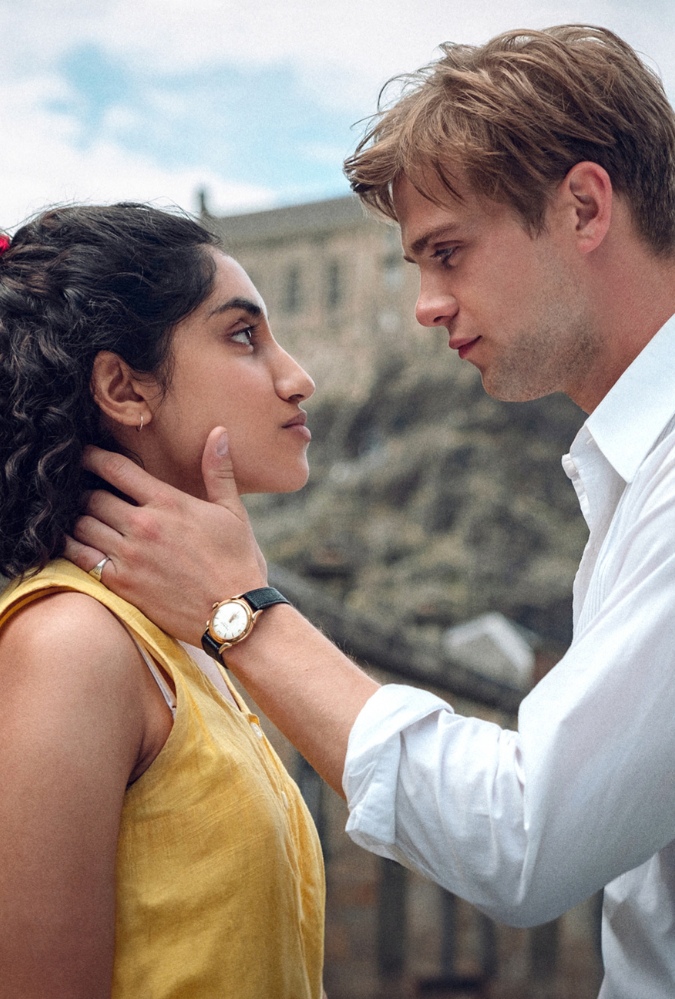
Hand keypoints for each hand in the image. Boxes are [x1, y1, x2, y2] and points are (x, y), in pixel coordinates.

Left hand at [64, 427, 266, 643]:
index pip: (116, 469)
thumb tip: (218, 432)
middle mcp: (143, 525)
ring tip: (76, 517)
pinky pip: (80, 558)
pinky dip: (70, 548)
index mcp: (168, 502)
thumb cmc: (238, 562)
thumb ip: (218, 471)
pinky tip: (72, 544)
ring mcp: (129, 556)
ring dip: (76, 519)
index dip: (93, 457)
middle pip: (92, 496)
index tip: (84, 454)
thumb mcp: (233, 513)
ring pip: (81, 526)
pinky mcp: (121, 584)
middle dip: (84, 490)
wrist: (234, 615)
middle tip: (80, 490)